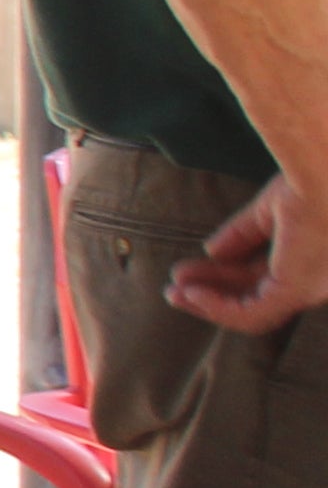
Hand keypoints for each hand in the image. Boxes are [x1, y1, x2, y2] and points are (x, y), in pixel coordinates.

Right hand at [172, 173, 327, 330]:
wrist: (323, 173)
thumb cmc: (311, 182)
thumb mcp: (268, 211)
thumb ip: (242, 234)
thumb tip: (211, 251)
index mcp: (310, 260)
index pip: (262, 277)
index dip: (223, 275)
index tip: (191, 268)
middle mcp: (312, 281)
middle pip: (253, 297)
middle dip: (212, 292)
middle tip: (176, 288)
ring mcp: (306, 289)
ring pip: (250, 312)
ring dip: (209, 305)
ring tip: (174, 294)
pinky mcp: (295, 292)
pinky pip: (250, 314)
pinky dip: (217, 308)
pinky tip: (191, 294)